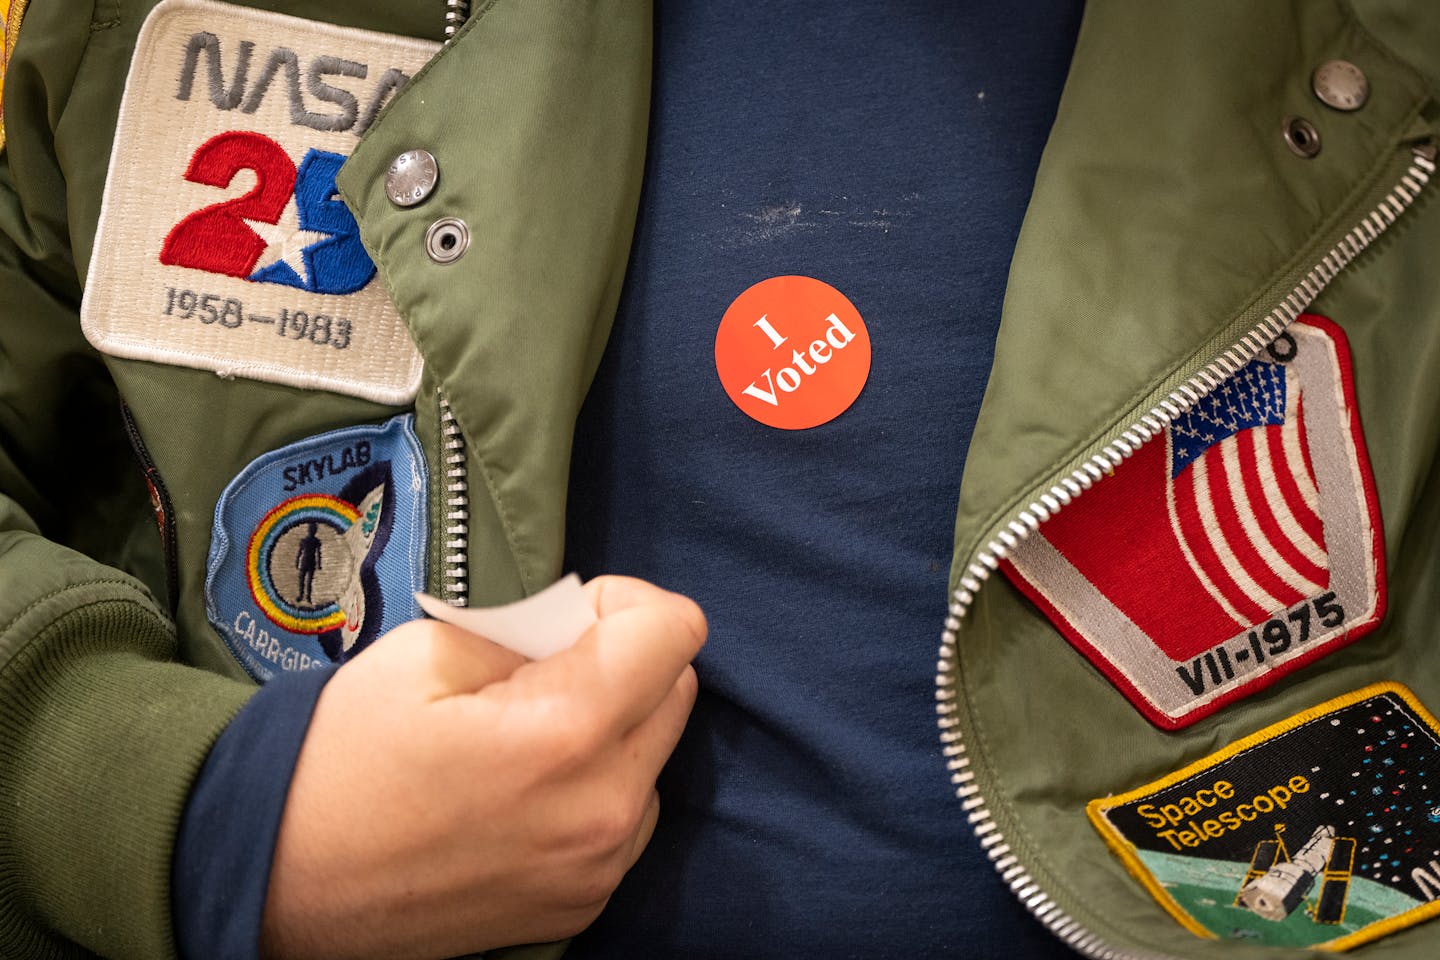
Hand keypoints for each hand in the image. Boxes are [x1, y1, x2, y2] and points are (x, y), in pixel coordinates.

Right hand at [259, 576, 705, 959]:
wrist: (279, 881)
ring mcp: (598, 866)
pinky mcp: (585, 902)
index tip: (569, 615)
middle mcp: (603, 808)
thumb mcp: (428, 652)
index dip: (624, 603)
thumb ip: (531, 630)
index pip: (675, 632)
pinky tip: (526, 786)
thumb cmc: (340, 759)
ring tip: (526, 732)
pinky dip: (597, 784)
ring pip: (655, 755)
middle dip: (624, 659)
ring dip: (615, 726)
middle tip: (541, 667)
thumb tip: (583, 631)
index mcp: (566, 733)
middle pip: (678, 690)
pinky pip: (627, 813)